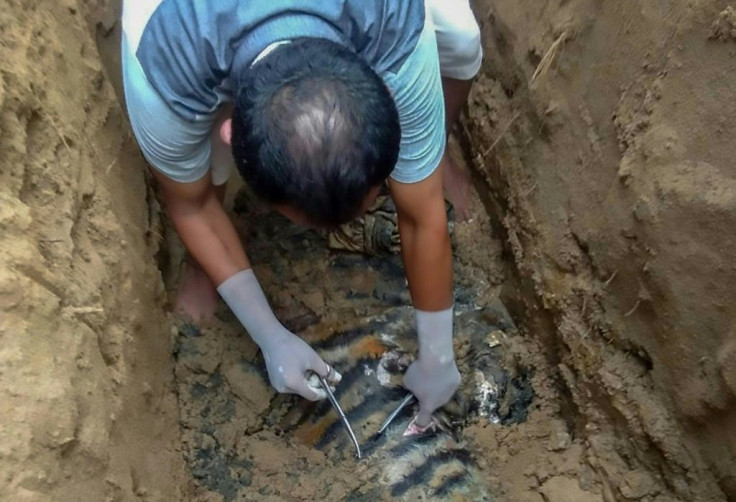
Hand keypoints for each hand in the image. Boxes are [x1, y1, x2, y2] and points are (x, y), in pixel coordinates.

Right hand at [217, 269, 339, 400]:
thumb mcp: (312, 359)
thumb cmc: (293, 347)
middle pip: (305, 392)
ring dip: (307, 381)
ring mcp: (277, 385)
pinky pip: (290, 383)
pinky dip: (298, 379)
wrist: (272, 338)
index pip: (312, 396)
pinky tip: (300, 368)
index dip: (324, 392)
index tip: (332, 386)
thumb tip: (338, 379)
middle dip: (315, 384)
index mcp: (294, 384)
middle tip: (322, 373)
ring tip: (310, 368)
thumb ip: (326, 371)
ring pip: (297, 388)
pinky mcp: (274, 380)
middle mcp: (284, 389)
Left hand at [404, 354, 460, 426]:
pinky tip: (441, 368)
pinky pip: (449, 382)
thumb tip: (411, 388)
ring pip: (443, 393)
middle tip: (422, 386)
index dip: (419, 420)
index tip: (417, 418)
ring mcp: (451, 391)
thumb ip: (409, 388)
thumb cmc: (419, 372)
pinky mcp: (457, 380)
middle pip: (434, 403)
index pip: (423, 420)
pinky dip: (445, 377)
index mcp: (428, 405)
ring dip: (438, 388)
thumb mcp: (407, 381)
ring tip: (432, 375)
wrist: (437, 358)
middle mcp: (442, 402)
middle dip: (428, 398)